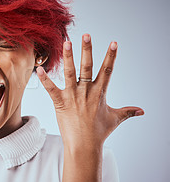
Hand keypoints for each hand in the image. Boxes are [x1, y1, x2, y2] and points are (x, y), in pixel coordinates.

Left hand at [37, 34, 143, 149]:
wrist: (85, 146)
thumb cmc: (99, 133)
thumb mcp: (115, 119)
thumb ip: (127, 111)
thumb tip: (141, 111)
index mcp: (99, 93)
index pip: (107, 70)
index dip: (111, 56)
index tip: (113, 43)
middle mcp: (86, 92)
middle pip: (88, 67)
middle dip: (87, 50)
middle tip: (86, 35)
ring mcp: (73, 96)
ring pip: (70, 73)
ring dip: (68, 57)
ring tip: (66, 42)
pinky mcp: (60, 103)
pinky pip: (51, 89)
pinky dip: (44, 79)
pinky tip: (39, 68)